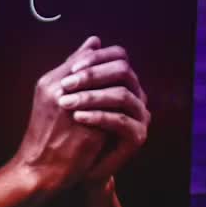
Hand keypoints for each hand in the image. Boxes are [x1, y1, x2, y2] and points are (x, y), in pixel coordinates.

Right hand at [8, 35, 111, 194]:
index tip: (112, 72)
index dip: (104, 63)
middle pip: (101, 69)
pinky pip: (114, 111)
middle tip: (123, 86)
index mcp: (50, 82)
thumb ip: (72, 70)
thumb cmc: (46, 134)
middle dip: (116, 76)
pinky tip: (121, 116)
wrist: (40, 169)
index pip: (87, 57)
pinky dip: (120, 111)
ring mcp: (76, 109)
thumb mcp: (52, 96)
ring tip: (122, 101)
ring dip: (119, 93)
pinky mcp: (90, 128)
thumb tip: (95, 41)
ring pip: (111, 87)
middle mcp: (61, 91)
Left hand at [57, 43, 149, 185]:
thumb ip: (83, 69)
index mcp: (123, 81)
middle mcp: (136, 94)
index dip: (95, 59)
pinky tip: (77, 117)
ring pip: (122, 95)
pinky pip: (120, 121)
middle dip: (93, 75)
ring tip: (66, 102)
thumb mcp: (75, 93)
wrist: (73, 166)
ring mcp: (140, 115)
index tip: (71, 68)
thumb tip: (93, 39)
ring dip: (91, 96)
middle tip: (66, 83)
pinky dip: (97, 116)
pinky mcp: (137, 136)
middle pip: (123, 72)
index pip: (118, 57)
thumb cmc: (72, 128)